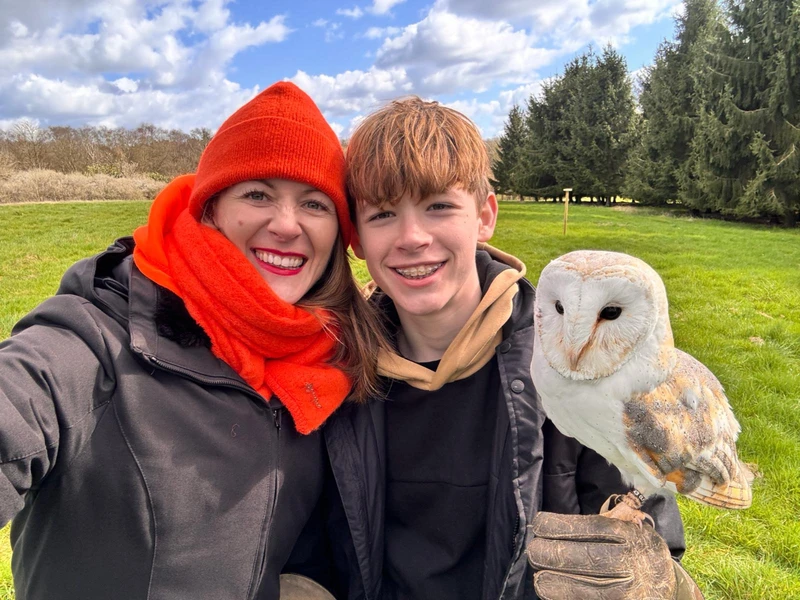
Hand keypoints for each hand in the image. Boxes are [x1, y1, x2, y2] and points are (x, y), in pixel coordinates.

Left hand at [526, 512, 676, 599]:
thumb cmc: (637, 554)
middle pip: (585, 557)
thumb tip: (550, 526)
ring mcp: (630, 593)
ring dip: (553, 582)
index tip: (539, 524)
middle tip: (533, 551)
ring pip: (582, 589)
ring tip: (539, 577)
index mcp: (633, 537)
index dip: (560, 526)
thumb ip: (600, 527)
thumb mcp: (629, 532)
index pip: (592, 528)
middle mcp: (634, 564)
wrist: (666, 588)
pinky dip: (565, 598)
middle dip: (551, 553)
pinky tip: (552, 592)